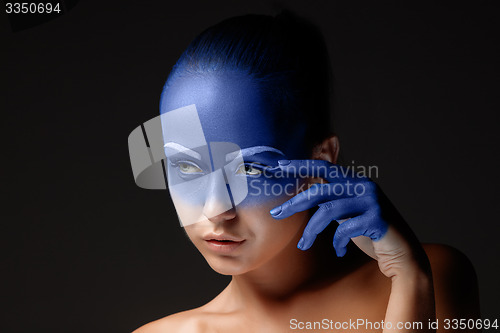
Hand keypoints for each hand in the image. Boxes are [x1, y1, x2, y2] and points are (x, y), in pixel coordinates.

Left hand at [269, 159, 427, 277]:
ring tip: (303, 246)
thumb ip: (333, 202)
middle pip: (320, 191)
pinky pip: (345, 229)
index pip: (324, 167)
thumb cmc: (371, 233)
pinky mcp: (378, 219)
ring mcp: (372, 202)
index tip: (280, 166)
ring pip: (328, 211)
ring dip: (311, 231)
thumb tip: (303, 198)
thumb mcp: (349, 213)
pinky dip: (337, 242)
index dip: (302, 165)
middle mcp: (364, 186)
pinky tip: (339, 251)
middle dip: (295, 204)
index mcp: (356, 181)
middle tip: (276, 214)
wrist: (403, 254)